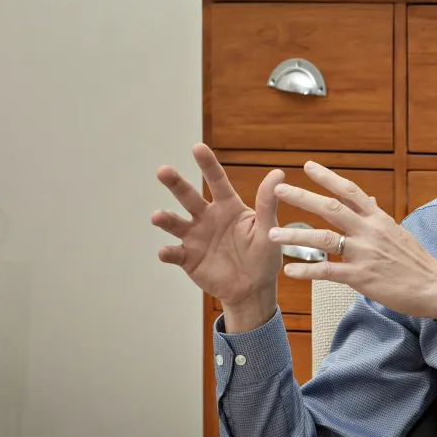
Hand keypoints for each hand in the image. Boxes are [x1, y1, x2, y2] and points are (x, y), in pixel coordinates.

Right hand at [151, 143, 284, 330]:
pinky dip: (168, 252)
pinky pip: (175, 253)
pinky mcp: (188, 258)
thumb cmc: (263, 255)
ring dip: (166, 219)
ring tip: (158, 216)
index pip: (217, 181)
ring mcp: (196, 237)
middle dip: (176, 183)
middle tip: (163, 171)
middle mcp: (208, 217)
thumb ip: (268, 203)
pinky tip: (164, 251)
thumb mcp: (268, 228)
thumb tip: (278, 173)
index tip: (197, 147)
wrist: (253, 288)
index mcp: (228, 206)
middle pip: (189, 197)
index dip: (208, 165)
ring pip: (176, 223)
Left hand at [267, 161, 436, 319]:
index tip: (308, 166)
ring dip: (296, 235)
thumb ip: (378, 216)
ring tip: (272, 233)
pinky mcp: (362, 277)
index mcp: (377, 218)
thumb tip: (371, 200)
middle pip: (331, 208)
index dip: (327, 177)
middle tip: (279, 190)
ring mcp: (365, 253)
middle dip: (302, 198)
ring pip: (324, 239)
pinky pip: (329, 271)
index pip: (350, 191)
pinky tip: (290, 270)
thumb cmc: (415, 260)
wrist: (434, 287)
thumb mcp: (397, 232)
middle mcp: (369, 231)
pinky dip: (307, 270)